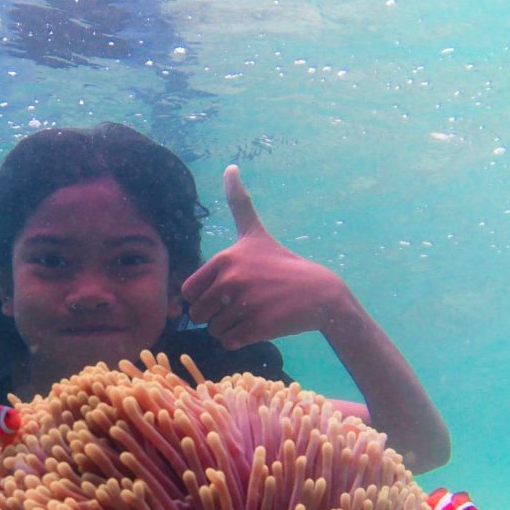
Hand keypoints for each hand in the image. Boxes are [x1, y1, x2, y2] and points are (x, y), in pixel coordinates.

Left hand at [181, 165, 350, 349]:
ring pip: (214, 330)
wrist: (319, 293)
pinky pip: (229, 342)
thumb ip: (239, 202)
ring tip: (251, 314)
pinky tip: (257, 326)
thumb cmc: (280, 263)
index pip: (189, 292)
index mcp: (225, 259)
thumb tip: (230, 167)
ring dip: (228, 329)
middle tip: (240, 305)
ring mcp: (246, 304)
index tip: (225, 291)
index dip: (203, 297)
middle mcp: (233, 280)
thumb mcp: (255, 232)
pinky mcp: (258, 327)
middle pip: (199, 314)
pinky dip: (239, 340)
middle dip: (215, 316)